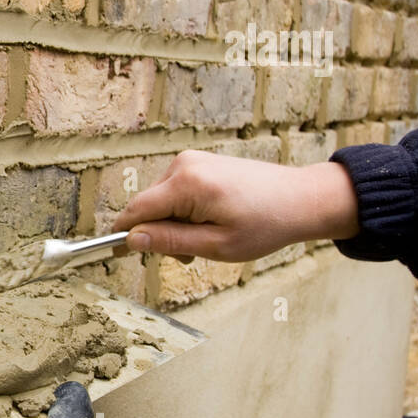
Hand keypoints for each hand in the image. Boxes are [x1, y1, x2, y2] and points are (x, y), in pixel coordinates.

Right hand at [113, 151, 359, 262]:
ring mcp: (192, 161)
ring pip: (161, 201)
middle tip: (186, 257)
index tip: (116, 253)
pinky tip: (207, 224)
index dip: (125, 233)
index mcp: (187, 184)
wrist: (301, 199)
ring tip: (204, 241)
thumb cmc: (266, 223)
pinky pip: (176, 192)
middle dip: (158, 233)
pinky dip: (183, 212)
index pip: (137, 209)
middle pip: (148, 206)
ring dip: (172, 225)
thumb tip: (132, 239)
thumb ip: (170, 241)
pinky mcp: (200, 164)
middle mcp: (184, 165)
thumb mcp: (216, 244)